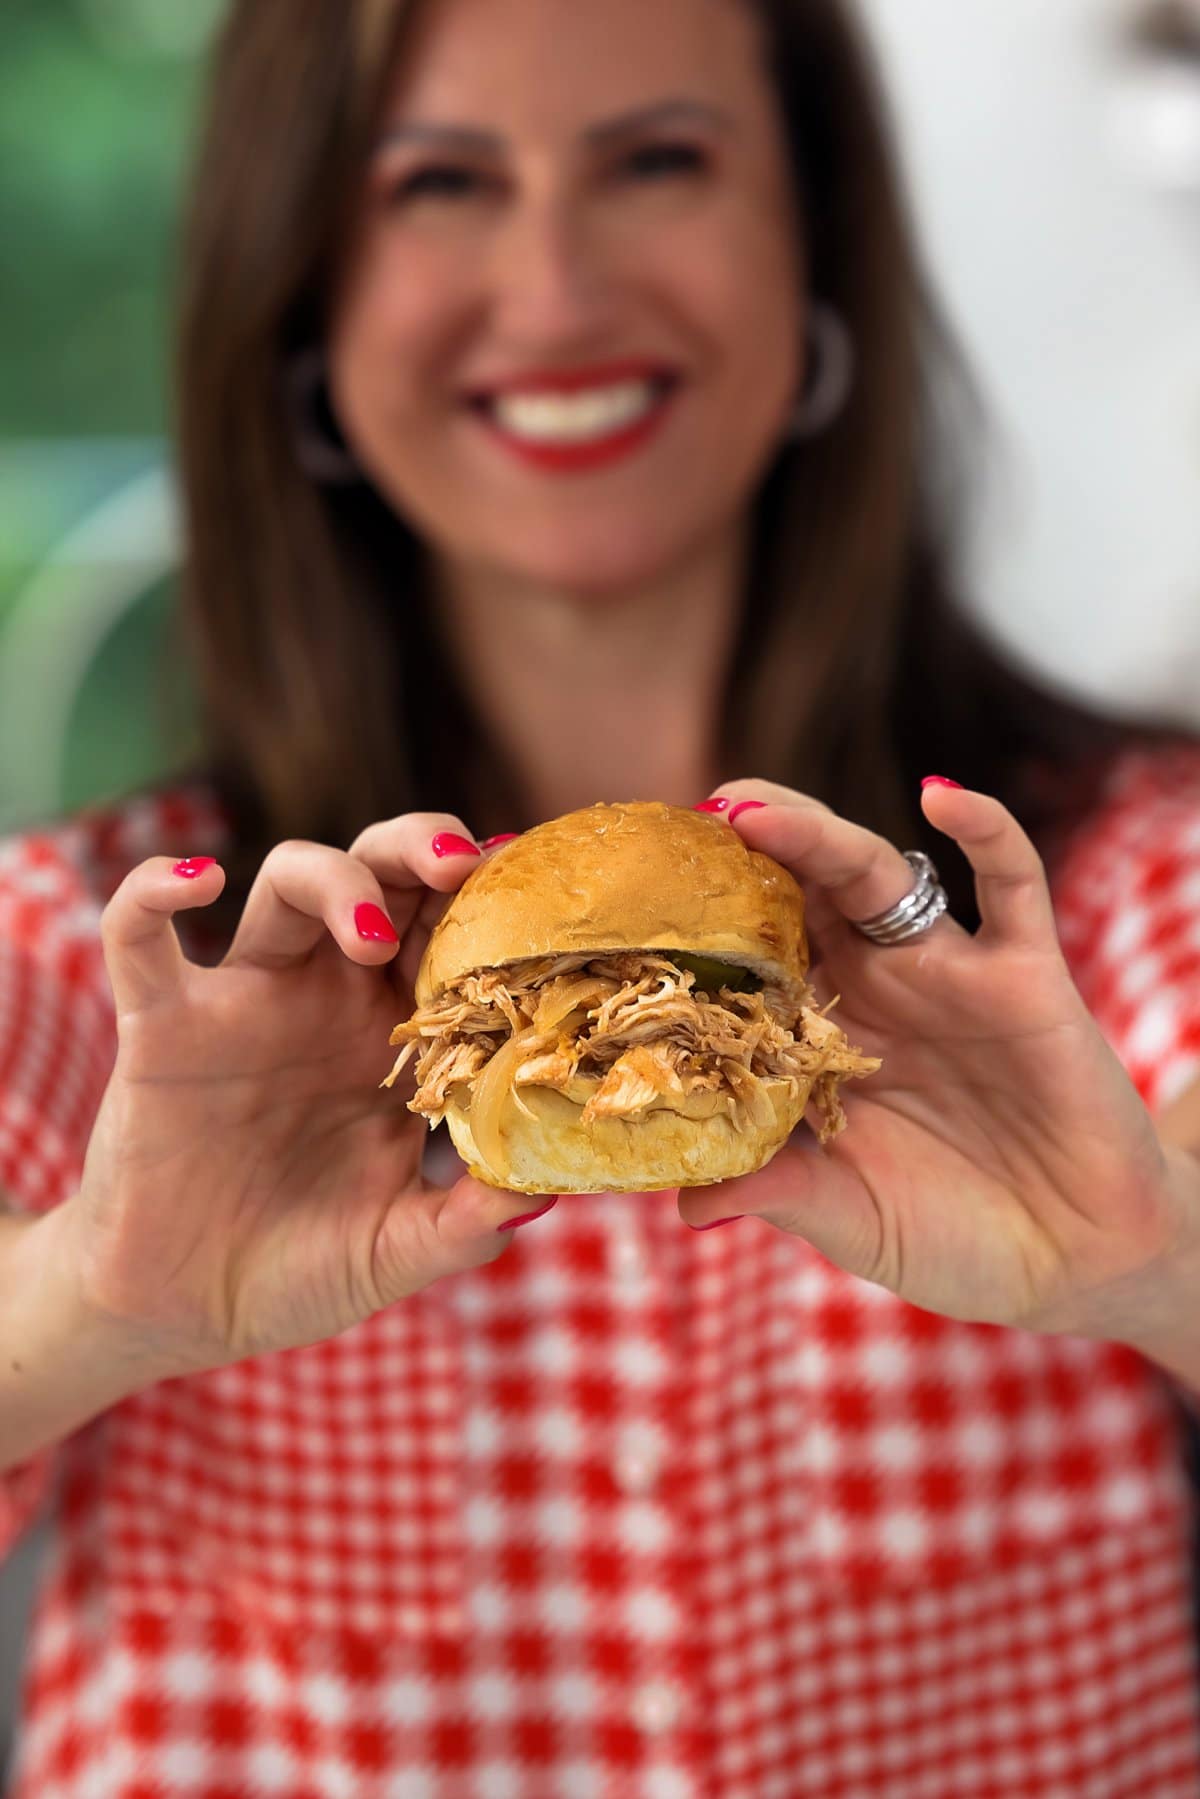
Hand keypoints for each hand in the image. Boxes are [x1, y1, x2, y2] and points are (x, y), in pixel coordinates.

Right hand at [66, 817, 531, 1377]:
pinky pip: (140, 936)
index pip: (453, 935)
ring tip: (370, 935)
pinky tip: (196, 877)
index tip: (538, 893)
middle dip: (423, 849)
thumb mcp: (396, 1251)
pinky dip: (153, 889)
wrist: (185, 1313)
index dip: (491, 903)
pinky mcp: (161, 1027)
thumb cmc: (299, 1271)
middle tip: (464, 866)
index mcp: (397, 1037)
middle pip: (382, 877)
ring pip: (286, 881)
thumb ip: (464, 1223)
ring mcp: (246, 1003)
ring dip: (335, 879)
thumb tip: (542, 1194)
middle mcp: (329, 999)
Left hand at [679, 779, 1190, 1342]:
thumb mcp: (851, 1218)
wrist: (1076, 1263)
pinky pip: (1013, 883)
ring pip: (875, 874)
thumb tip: (685, 1204)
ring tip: (753, 810)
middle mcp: (871, 989)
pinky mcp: (1026, 973)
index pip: (746, 964)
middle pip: (795, 896)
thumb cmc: (953, 1237)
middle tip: (686, 824)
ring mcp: (945, 972)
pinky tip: (942, 796)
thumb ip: (780, 1193)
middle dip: (742, 855)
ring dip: (816, 833)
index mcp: (818, 1040)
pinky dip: (986, 829)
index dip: (696, 931)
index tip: (631, 903)